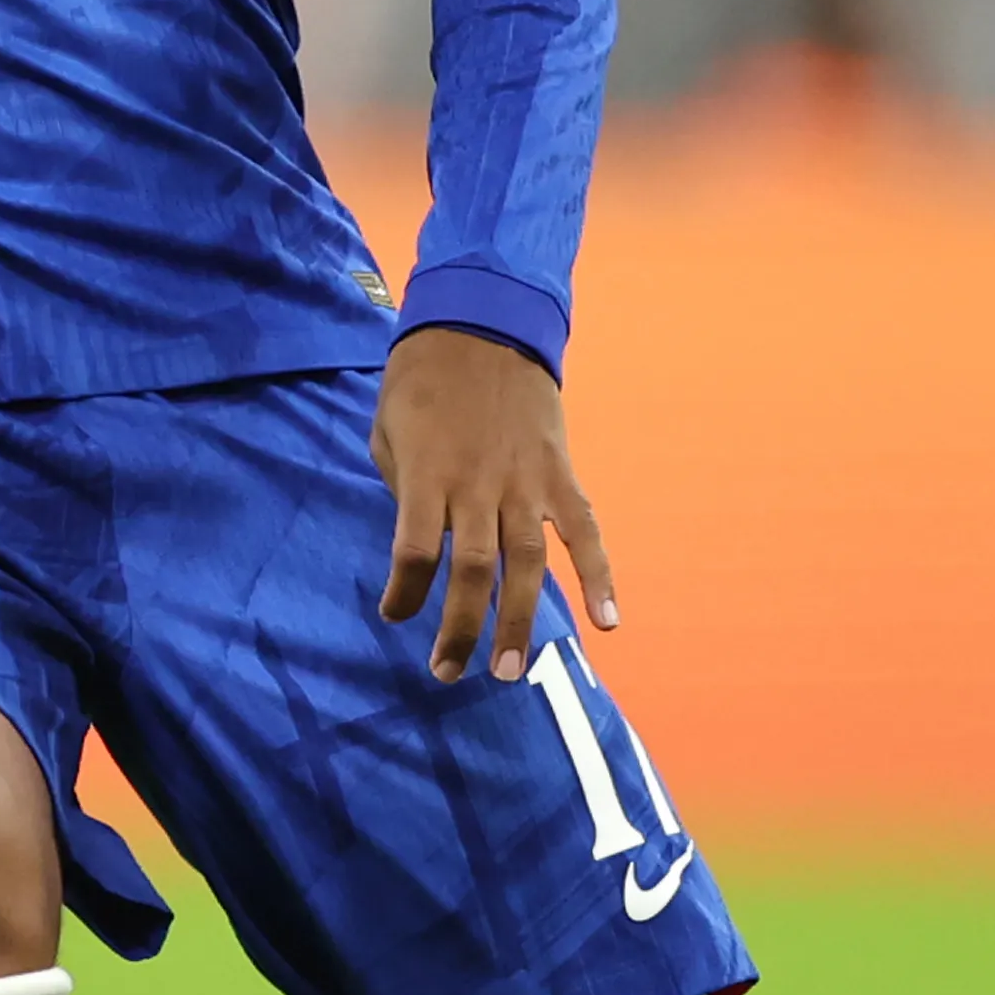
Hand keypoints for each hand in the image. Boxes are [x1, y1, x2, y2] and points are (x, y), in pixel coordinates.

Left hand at [374, 323, 616, 682]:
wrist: (483, 321)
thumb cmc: (421, 380)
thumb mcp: (387, 429)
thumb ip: (402, 489)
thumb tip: (418, 542)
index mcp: (428, 474)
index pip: (415, 552)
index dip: (404, 593)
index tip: (395, 615)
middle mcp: (479, 484)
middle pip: (475, 571)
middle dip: (463, 629)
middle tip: (450, 672)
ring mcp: (525, 481)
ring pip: (528, 564)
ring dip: (520, 621)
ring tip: (512, 670)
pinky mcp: (560, 473)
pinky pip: (585, 532)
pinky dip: (600, 576)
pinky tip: (607, 622)